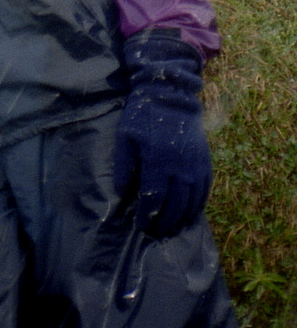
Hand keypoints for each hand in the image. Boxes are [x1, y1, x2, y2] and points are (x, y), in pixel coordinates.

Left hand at [114, 31, 211, 236]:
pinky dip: (198, 205)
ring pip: (191, 201)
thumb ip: (124, 166)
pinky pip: (204, 190)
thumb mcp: (125, 136)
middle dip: (164, 222)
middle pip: (174, 205)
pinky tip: (191, 214)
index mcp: (157, 162)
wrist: (170, 93)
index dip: (147, 216)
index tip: (141, 225)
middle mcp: (179, 167)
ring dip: (182, 218)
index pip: (153, 199)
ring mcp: (195, 164)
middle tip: (156, 234)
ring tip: (172, 229)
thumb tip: (121, 193)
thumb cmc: (143, 114)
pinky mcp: (205, 160)